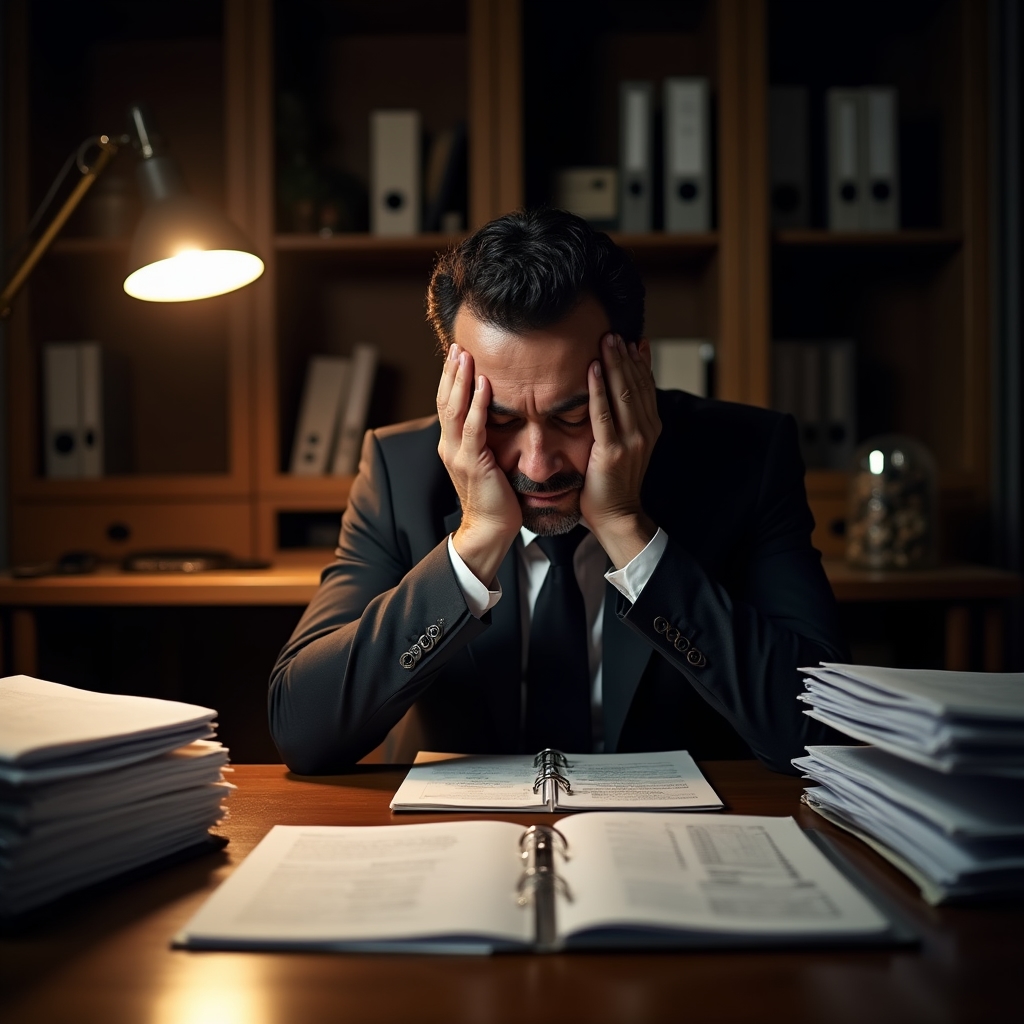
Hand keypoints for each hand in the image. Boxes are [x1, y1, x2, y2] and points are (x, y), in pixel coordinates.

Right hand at [436, 344, 521, 584]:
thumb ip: (485, 442)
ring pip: (454, 408)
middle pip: (444, 400)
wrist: (489, 530)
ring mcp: (457, 454)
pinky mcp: (472, 462)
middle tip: (458, 345)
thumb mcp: (487, 464)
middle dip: (451, 371)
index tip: (458, 355)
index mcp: (451, 446)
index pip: (447, 405)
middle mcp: (449, 447)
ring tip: (465, 355)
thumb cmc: (495, 500)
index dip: (451, 379)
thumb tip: (497, 421)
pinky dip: (477, 403)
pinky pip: (474, 427)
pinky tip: (484, 384)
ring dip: (460, 380)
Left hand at [580, 333, 661, 568]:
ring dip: (614, 364)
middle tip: (614, 331)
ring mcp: (631, 440)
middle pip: (636, 384)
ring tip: (606, 340)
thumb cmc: (611, 483)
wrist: (616, 516)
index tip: (632, 339)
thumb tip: (611, 397)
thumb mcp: (622, 446)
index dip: (639, 362)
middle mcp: (645, 430)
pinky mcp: (611, 451)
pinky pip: (603, 413)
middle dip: (625, 356)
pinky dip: (597, 389)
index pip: (646, 386)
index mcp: (649, 427)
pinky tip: (591, 368)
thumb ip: (620, 422)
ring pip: (624, 393)